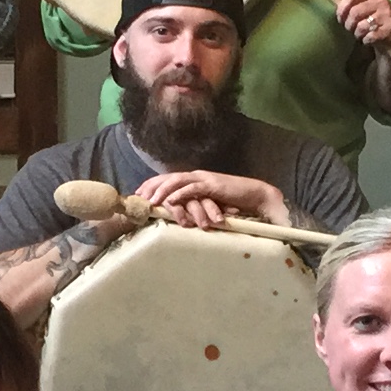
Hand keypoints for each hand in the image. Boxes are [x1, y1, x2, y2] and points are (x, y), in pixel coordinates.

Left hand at [141, 169, 291, 231]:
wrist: (253, 194)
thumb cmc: (232, 201)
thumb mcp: (208, 203)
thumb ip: (194, 205)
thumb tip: (179, 215)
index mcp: (193, 179)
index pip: (167, 179)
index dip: (151, 185)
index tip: (138, 195)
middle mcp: (196, 176)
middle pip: (167, 177)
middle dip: (151, 186)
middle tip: (138, 197)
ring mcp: (204, 179)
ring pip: (176, 181)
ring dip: (162, 190)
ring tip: (150, 200)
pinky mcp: (212, 185)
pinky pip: (192, 188)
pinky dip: (180, 194)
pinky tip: (170, 200)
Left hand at [329, 0, 390, 49]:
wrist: (390, 35)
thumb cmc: (370, 19)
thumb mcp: (360, 6)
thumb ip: (347, 0)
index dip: (342, 9)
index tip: (340, 18)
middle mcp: (381, 0)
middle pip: (355, 12)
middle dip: (348, 24)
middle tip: (350, 29)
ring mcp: (387, 14)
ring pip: (362, 26)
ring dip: (357, 34)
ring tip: (359, 34)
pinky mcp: (390, 28)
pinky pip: (370, 36)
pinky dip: (366, 40)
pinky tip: (367, 39)